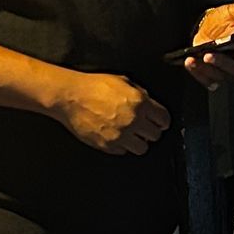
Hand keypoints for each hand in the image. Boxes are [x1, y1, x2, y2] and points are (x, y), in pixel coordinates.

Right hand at [52, 72, 170, 156]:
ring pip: (142, 148)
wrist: (70, 97)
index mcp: (140, 103)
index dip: (161, 120)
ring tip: (129, 133)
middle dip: (150, 130)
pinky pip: (123, 151)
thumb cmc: (93, 86)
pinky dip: (121, 145)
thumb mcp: (122, 81)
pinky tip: (115, 135)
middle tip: (142, 126)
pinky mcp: (108, 146)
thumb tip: (150, 103)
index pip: (164, 120)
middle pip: (155, 136)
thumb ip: (140, 94)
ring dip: (137, 141)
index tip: (158, 121)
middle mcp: (133, 121)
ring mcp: (120, 136)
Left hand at [183, 3, 233, 91]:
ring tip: (197, 58)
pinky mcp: (214, 76)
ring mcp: (229, 71)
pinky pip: (208, 80)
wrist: (207, 24)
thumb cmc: (224, 19)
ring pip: (222, 76)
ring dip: (207, 69)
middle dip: (223, 63)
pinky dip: (198, 73)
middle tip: (210, 55)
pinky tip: (191, 63)